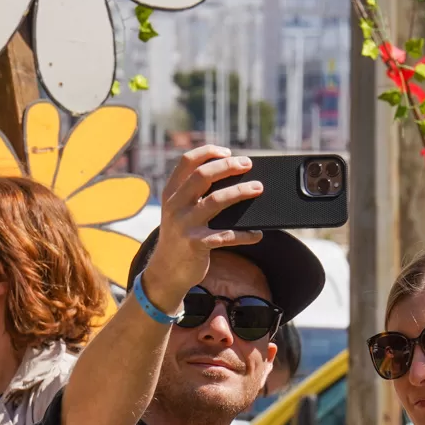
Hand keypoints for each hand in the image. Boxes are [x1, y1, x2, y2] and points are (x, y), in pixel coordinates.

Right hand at [140, 146, 264, 308]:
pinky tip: (258, 234)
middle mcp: (175, 205)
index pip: (187, 161)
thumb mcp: (179, 212)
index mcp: (171, 193)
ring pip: (216, 201)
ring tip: (258, 188)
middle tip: (248, 164)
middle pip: (203, 175)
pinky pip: (226, 236)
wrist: (166, 272)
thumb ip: (195, 195)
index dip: (208, 152)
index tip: (228, 152)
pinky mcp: (196, 244)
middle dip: (228, 166)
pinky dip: (245, 234)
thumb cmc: (181, 237)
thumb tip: (234, 179)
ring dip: (240, 192)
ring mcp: (184, 225)